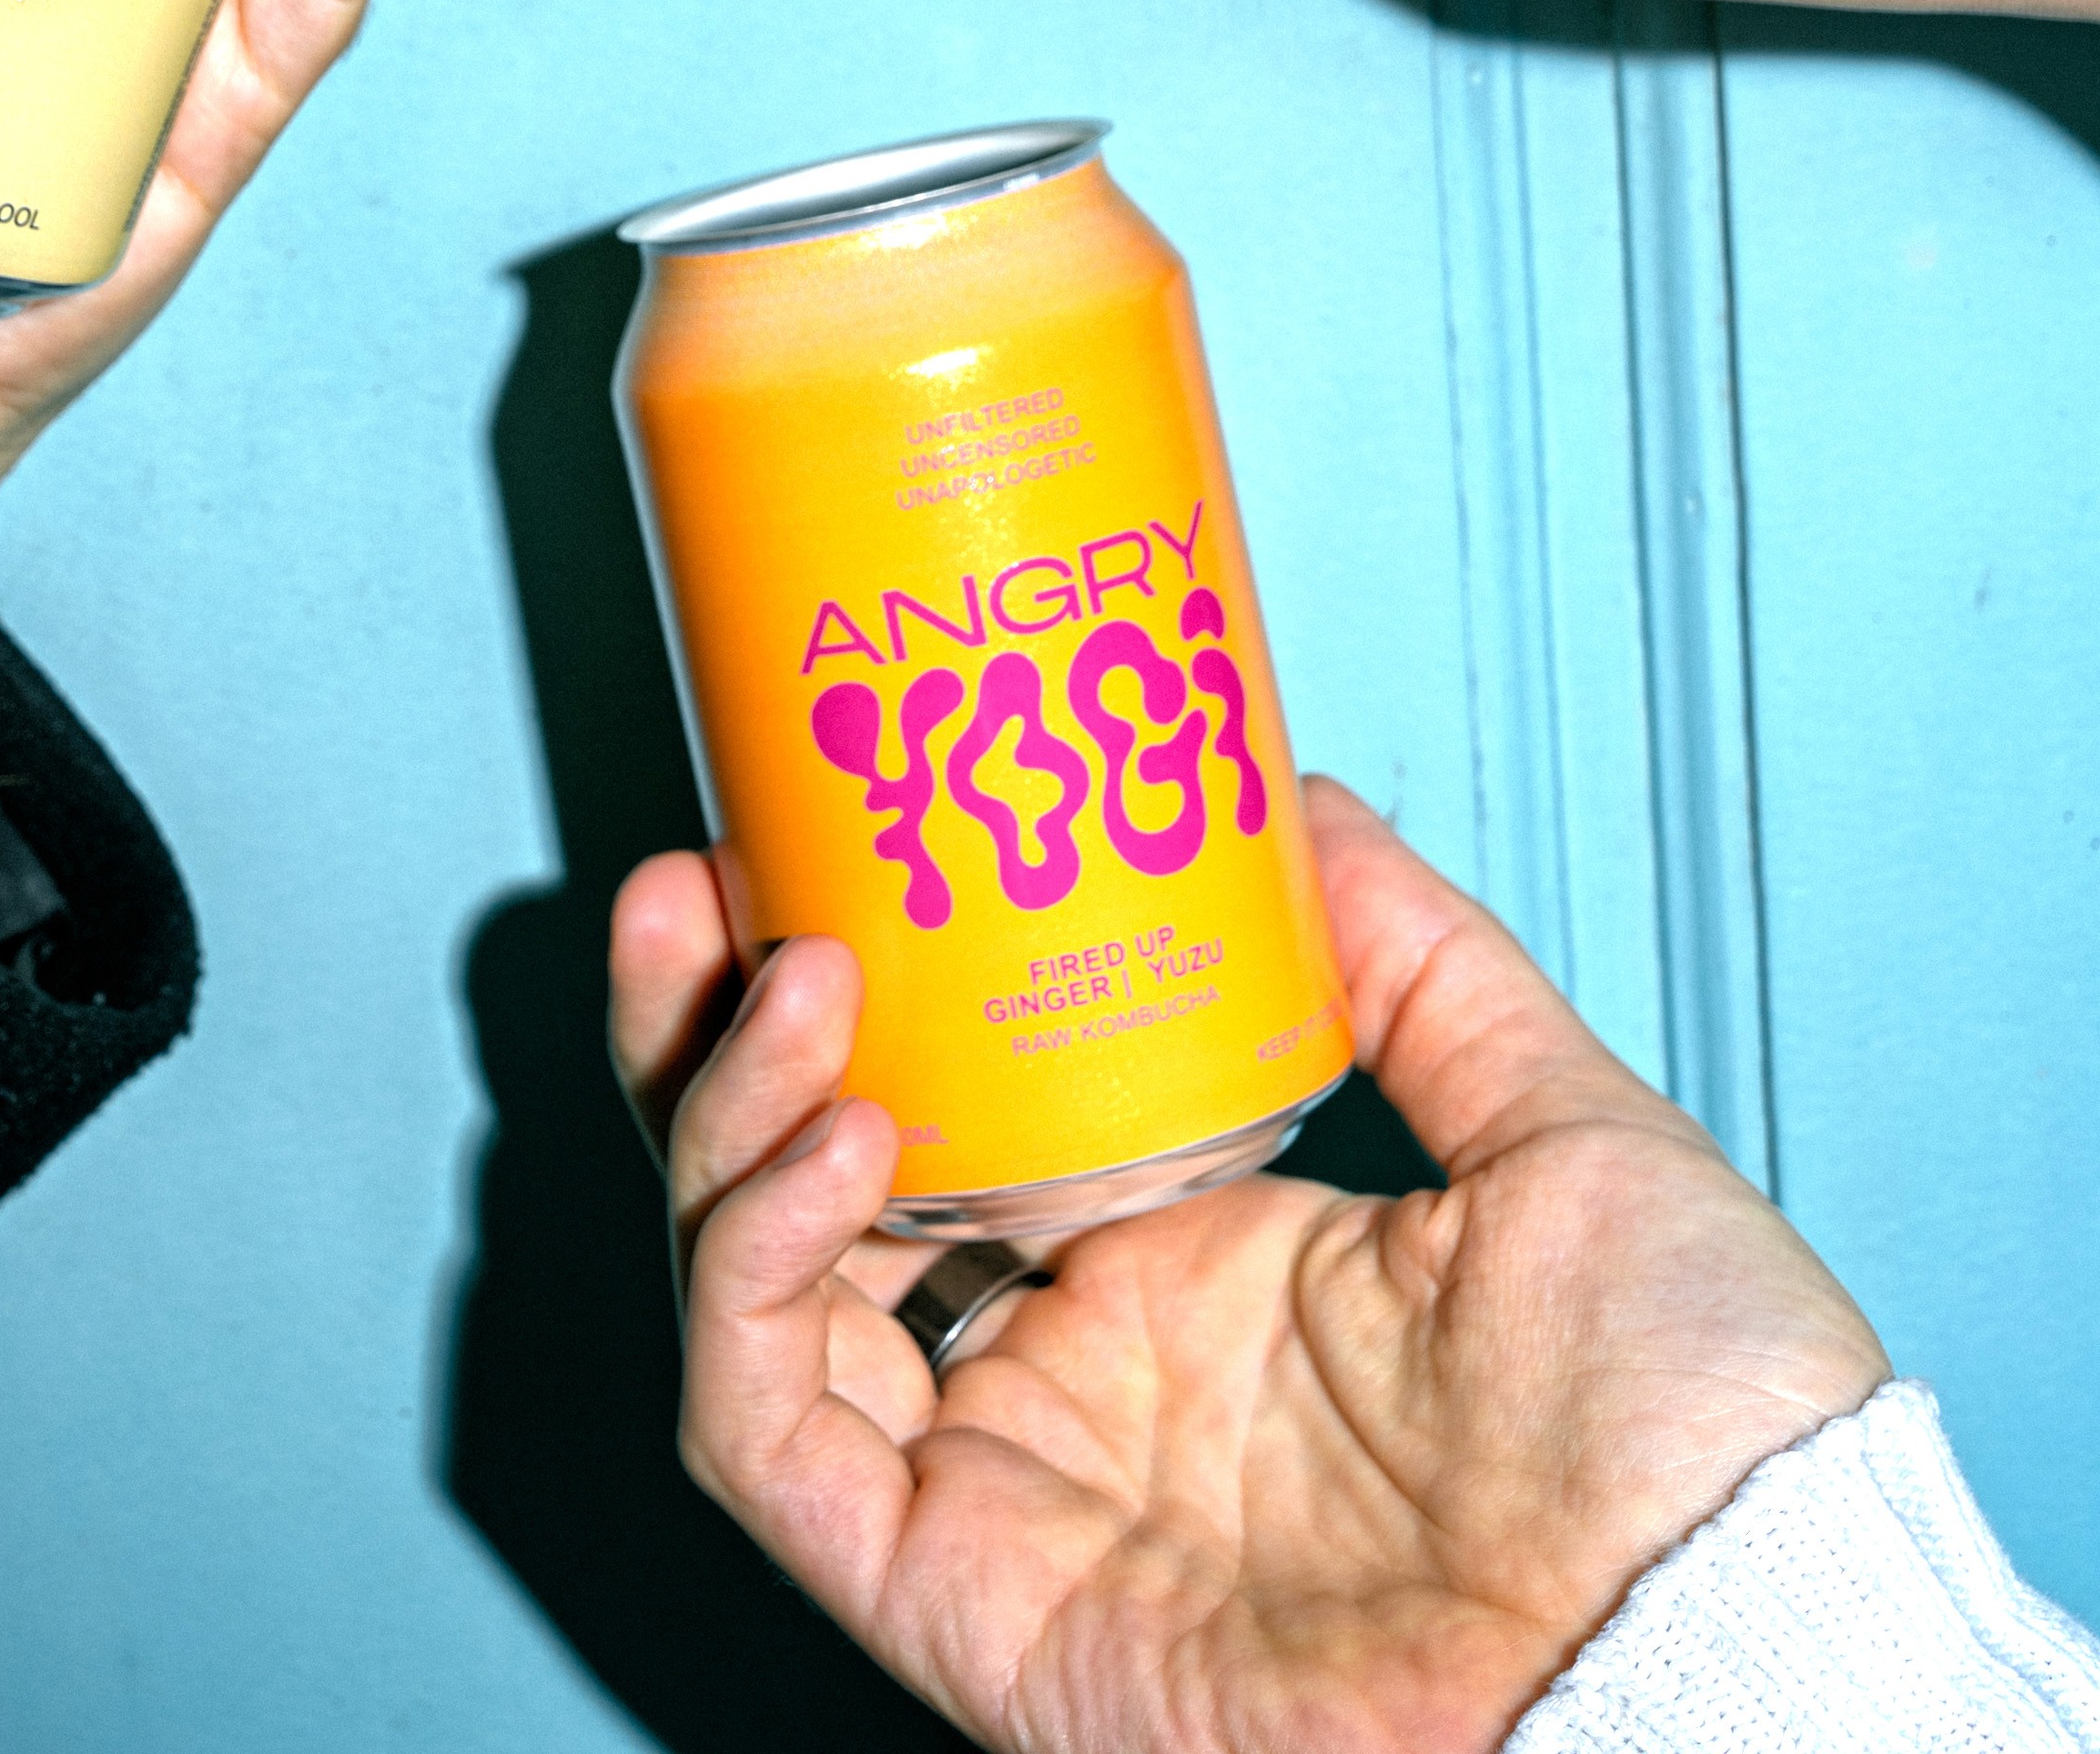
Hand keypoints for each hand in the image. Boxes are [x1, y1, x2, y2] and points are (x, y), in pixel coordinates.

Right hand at [610, 786, 1884, 1753]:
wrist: (1734, 1630)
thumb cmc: (1692, 1436)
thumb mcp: (1557, 1130)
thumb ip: (1418, 968)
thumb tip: (1294, 795)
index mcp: (1183, 1267)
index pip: (940, 1108)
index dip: (845, 987)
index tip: (806, 837)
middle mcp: (1072, 1372)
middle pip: (797, 1197)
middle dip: (707, 1036)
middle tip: (691, 883)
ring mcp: (1012, 1487)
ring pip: (752, 1306)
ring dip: (721, 1128)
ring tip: (791, 983)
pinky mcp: (966, 1600)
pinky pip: (772, 1445)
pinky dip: (754, 1284)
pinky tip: (838, 1143)